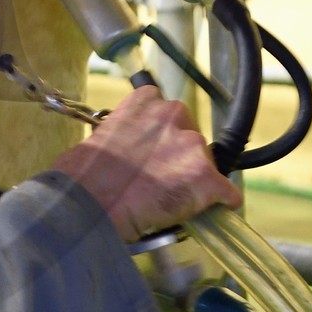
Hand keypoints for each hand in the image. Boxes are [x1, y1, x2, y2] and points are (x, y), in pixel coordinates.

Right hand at [51, 86, 242, 241]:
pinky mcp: (207, 178)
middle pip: (191, 137)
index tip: (154, 154)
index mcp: (147, 99)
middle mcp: (174, 114)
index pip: (168, 113)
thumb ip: (130, 133)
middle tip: (159, 179)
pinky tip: (202, 212)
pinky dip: (218, 204)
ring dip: (193, 180)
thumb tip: (137, 153)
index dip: (162, 138)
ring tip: (168, 200)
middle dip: (180, 157)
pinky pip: (227, 194)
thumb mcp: (104, 134)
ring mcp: (193, 146)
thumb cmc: (84, 173)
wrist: (89, 201)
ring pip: (206, 165)